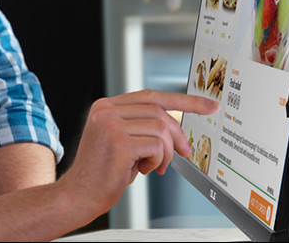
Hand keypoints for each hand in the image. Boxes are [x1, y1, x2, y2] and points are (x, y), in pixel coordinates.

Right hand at [60, 89, 218, 222]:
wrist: (80, 194)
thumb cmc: (103, 171)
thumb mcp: (121, 141)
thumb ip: (141, 127)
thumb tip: (176, 129)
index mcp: (106, 106)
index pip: (150, 95)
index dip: (183, 100)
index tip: (208, 105)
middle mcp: (106, 110)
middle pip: (159, 111)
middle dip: (177, 134)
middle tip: (184, 152)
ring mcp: (111, 124)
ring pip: (160, 129)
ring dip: (166, 152)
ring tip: (155, 166)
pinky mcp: (118, 142)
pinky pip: (156, 146)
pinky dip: (158, 161)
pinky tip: (145, 169)